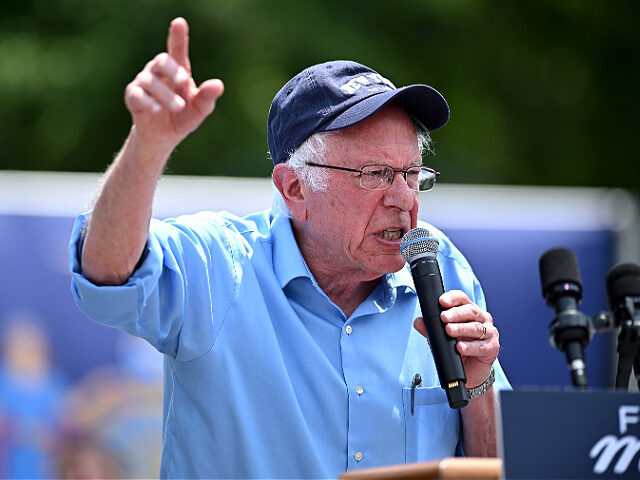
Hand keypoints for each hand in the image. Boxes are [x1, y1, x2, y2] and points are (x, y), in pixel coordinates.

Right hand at [124, 17, 224, 148]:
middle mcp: (158, 72)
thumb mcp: (200, 110)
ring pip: (150, 81)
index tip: (179, 23)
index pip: (177, 51)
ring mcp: (144, 83)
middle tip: (184, 81)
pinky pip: (136, 94)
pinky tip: (158, 109)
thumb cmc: (184, 117)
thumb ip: (207, 98)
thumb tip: (218, 85)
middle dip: (173, 70)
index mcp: (178, 71)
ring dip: (166, 94)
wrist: (164, 136)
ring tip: (179, 107)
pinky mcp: (133, 97)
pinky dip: (148, 101)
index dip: (178, 37)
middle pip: (161, 61)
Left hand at [413, 290, 498, 388]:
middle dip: (455, 313)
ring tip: (449, 331)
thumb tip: (418, 321)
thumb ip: (430, 329)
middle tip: (443, 318)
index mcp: (470, 311)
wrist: (470, 372)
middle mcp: (482, 319)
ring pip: (476, 327)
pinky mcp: (492, 347)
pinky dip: (469, 347)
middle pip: (470, 311)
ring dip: (461, 329)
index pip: (462, 299)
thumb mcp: (441, 337)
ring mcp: (490, 332)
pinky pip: (481, 346)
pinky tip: (460, 347)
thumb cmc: (457, 349)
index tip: (441, 301)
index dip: (452, 298)